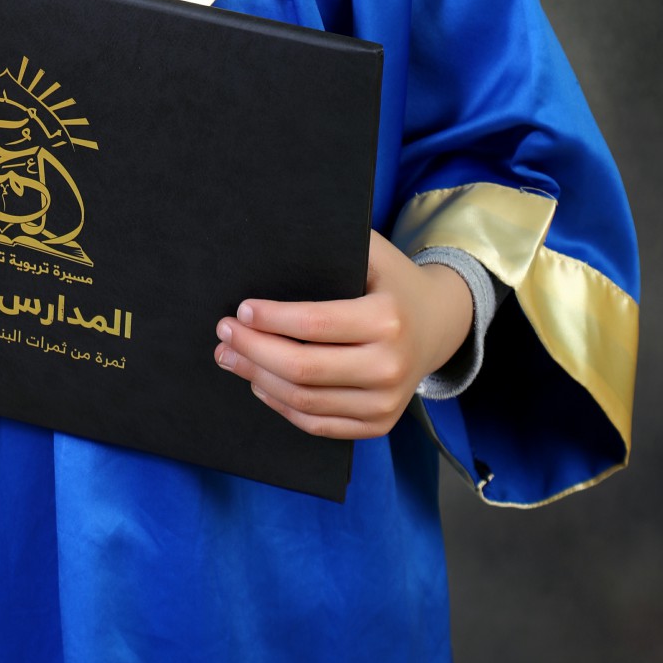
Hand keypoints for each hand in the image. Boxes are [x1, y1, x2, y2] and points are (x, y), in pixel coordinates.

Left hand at [212, 229, 473, 439]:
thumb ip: (330, 245)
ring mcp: (385, 402)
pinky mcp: (378, 425)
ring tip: (230, 357)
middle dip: (253, 351)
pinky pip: (318, 423)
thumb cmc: (392, 280)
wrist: (440, 324)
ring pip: (305, 400)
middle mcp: (389, 366)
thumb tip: (273, 238)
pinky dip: (282, 406)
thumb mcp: (373, 252)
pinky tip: (259, 384)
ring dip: (258, 379)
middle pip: (303, 368)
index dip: (270, 319)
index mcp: (387, 319)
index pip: (314, 324)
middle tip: (223, 334)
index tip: (240, 309)